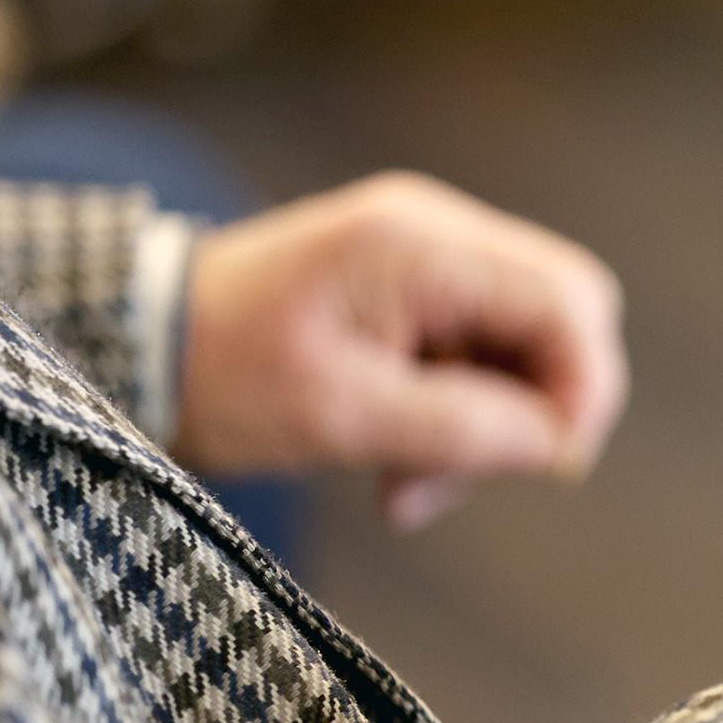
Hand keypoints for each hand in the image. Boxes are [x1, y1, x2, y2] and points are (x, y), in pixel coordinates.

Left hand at [176, 171, 627, 528]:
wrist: (138, 344)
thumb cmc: (222, 373)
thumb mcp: (341, 415)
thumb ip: (461, 428)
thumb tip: (560, 449)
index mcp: (421, 246)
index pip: (568, 301)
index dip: (584, 388)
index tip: (551, 466)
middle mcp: (438, 233)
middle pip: (566, 312)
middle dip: (545, 405)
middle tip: (480, 475)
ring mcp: (429, 257)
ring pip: (529, 343)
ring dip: (496, 425)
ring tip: (412, 489)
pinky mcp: (416, 290)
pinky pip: (483, 353)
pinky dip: (464, 417)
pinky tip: (404, 465)